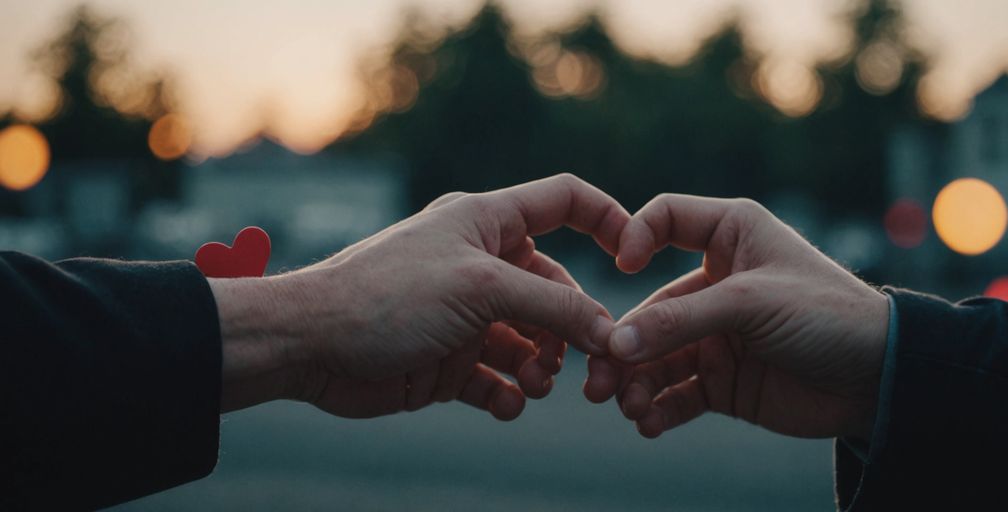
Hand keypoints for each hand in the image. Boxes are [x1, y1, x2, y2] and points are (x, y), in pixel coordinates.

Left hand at [212, 174, 628, 420]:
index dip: (605, 219)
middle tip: (592, 368)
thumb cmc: (387, 296)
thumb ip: (551, 308)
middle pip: (556, 289)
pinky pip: (498, 379)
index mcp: (486, 223)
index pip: (562, 202)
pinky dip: (510, 394)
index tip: (633, 257)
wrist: (310, 347)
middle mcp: (480, 264)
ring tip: (537, 386)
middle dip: (577, 328)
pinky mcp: (449, 360)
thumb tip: (611, 331)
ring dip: (545, 366)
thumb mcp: (479, 290)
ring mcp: (466, 314)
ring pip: (532, 340)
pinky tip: (507, 404)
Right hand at [585, 195, 887, 439]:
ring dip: (636, 383)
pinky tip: (650, 424)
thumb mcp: (752, 303)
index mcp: (730, 236)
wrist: (881, 382)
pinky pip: (677, 394)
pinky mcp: (723, 379)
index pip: (667, 219)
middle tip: (599, 379)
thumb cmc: (829, 315)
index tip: (623, 268)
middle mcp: (717, 281)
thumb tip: (616, 345)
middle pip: (650, 307)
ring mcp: (717, 333)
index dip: (636, 236)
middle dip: (622, 345)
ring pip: (656, 357)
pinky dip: (659, 409)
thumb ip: (682, 321)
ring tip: (628, 409)